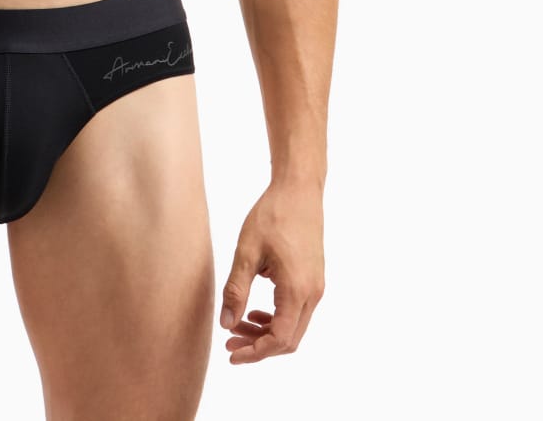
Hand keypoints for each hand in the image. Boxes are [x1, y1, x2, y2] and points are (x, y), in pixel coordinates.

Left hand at [219, 180, 324, 363]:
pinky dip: (277, 319)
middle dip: (258, 346)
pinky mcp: (314, 279)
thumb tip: (226, 324)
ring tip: (238, 325)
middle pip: (288, 340)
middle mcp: (312, 294)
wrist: (299, 190)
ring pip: (294, 327)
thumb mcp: (246, 252)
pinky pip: (297, 312)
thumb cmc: (272, 215)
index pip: (278, 339)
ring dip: (267, 333)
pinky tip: (257, 311)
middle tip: (229, 341)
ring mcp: (316, 287)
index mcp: (296, 289)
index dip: (255, 352)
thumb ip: (236, 290)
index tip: (231, 353)